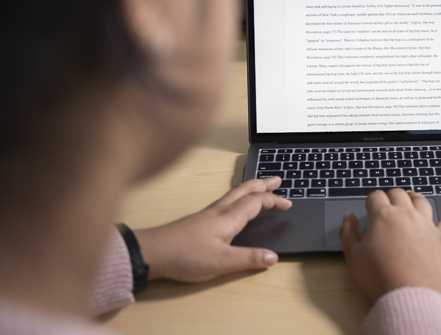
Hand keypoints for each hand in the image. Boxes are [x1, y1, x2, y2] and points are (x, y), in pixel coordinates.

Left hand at [133, 177, 291, 282]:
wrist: (153, 252)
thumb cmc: (185, 255)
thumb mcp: (222, 262)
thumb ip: (249, 259)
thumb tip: (273, 257)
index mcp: (228, 218)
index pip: (256, 202)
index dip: (274, 201)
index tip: (288, 203)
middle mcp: (219, 211)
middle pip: (245, 190)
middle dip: (263, 184)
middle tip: (277, 179)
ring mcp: (208, 213)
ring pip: (235, 193)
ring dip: (251, 187)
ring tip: (261, 185)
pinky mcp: (200, 219)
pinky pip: (226, 200)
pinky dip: (238, 196)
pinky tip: (235, 204)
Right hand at [339, 189, 440, 301]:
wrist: (409, 297)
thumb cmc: (379, 277)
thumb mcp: (354, 256)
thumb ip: (348, 232)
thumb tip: (348, 217)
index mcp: (384, 216)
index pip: (376, 196)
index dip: (371, 201)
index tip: (369, 208)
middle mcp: (407, 214)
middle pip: (399, 194)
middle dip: (390, 196)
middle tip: (387, 203)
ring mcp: (426, 225)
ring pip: (422, 201)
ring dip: (414, 197)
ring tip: (410, 197)